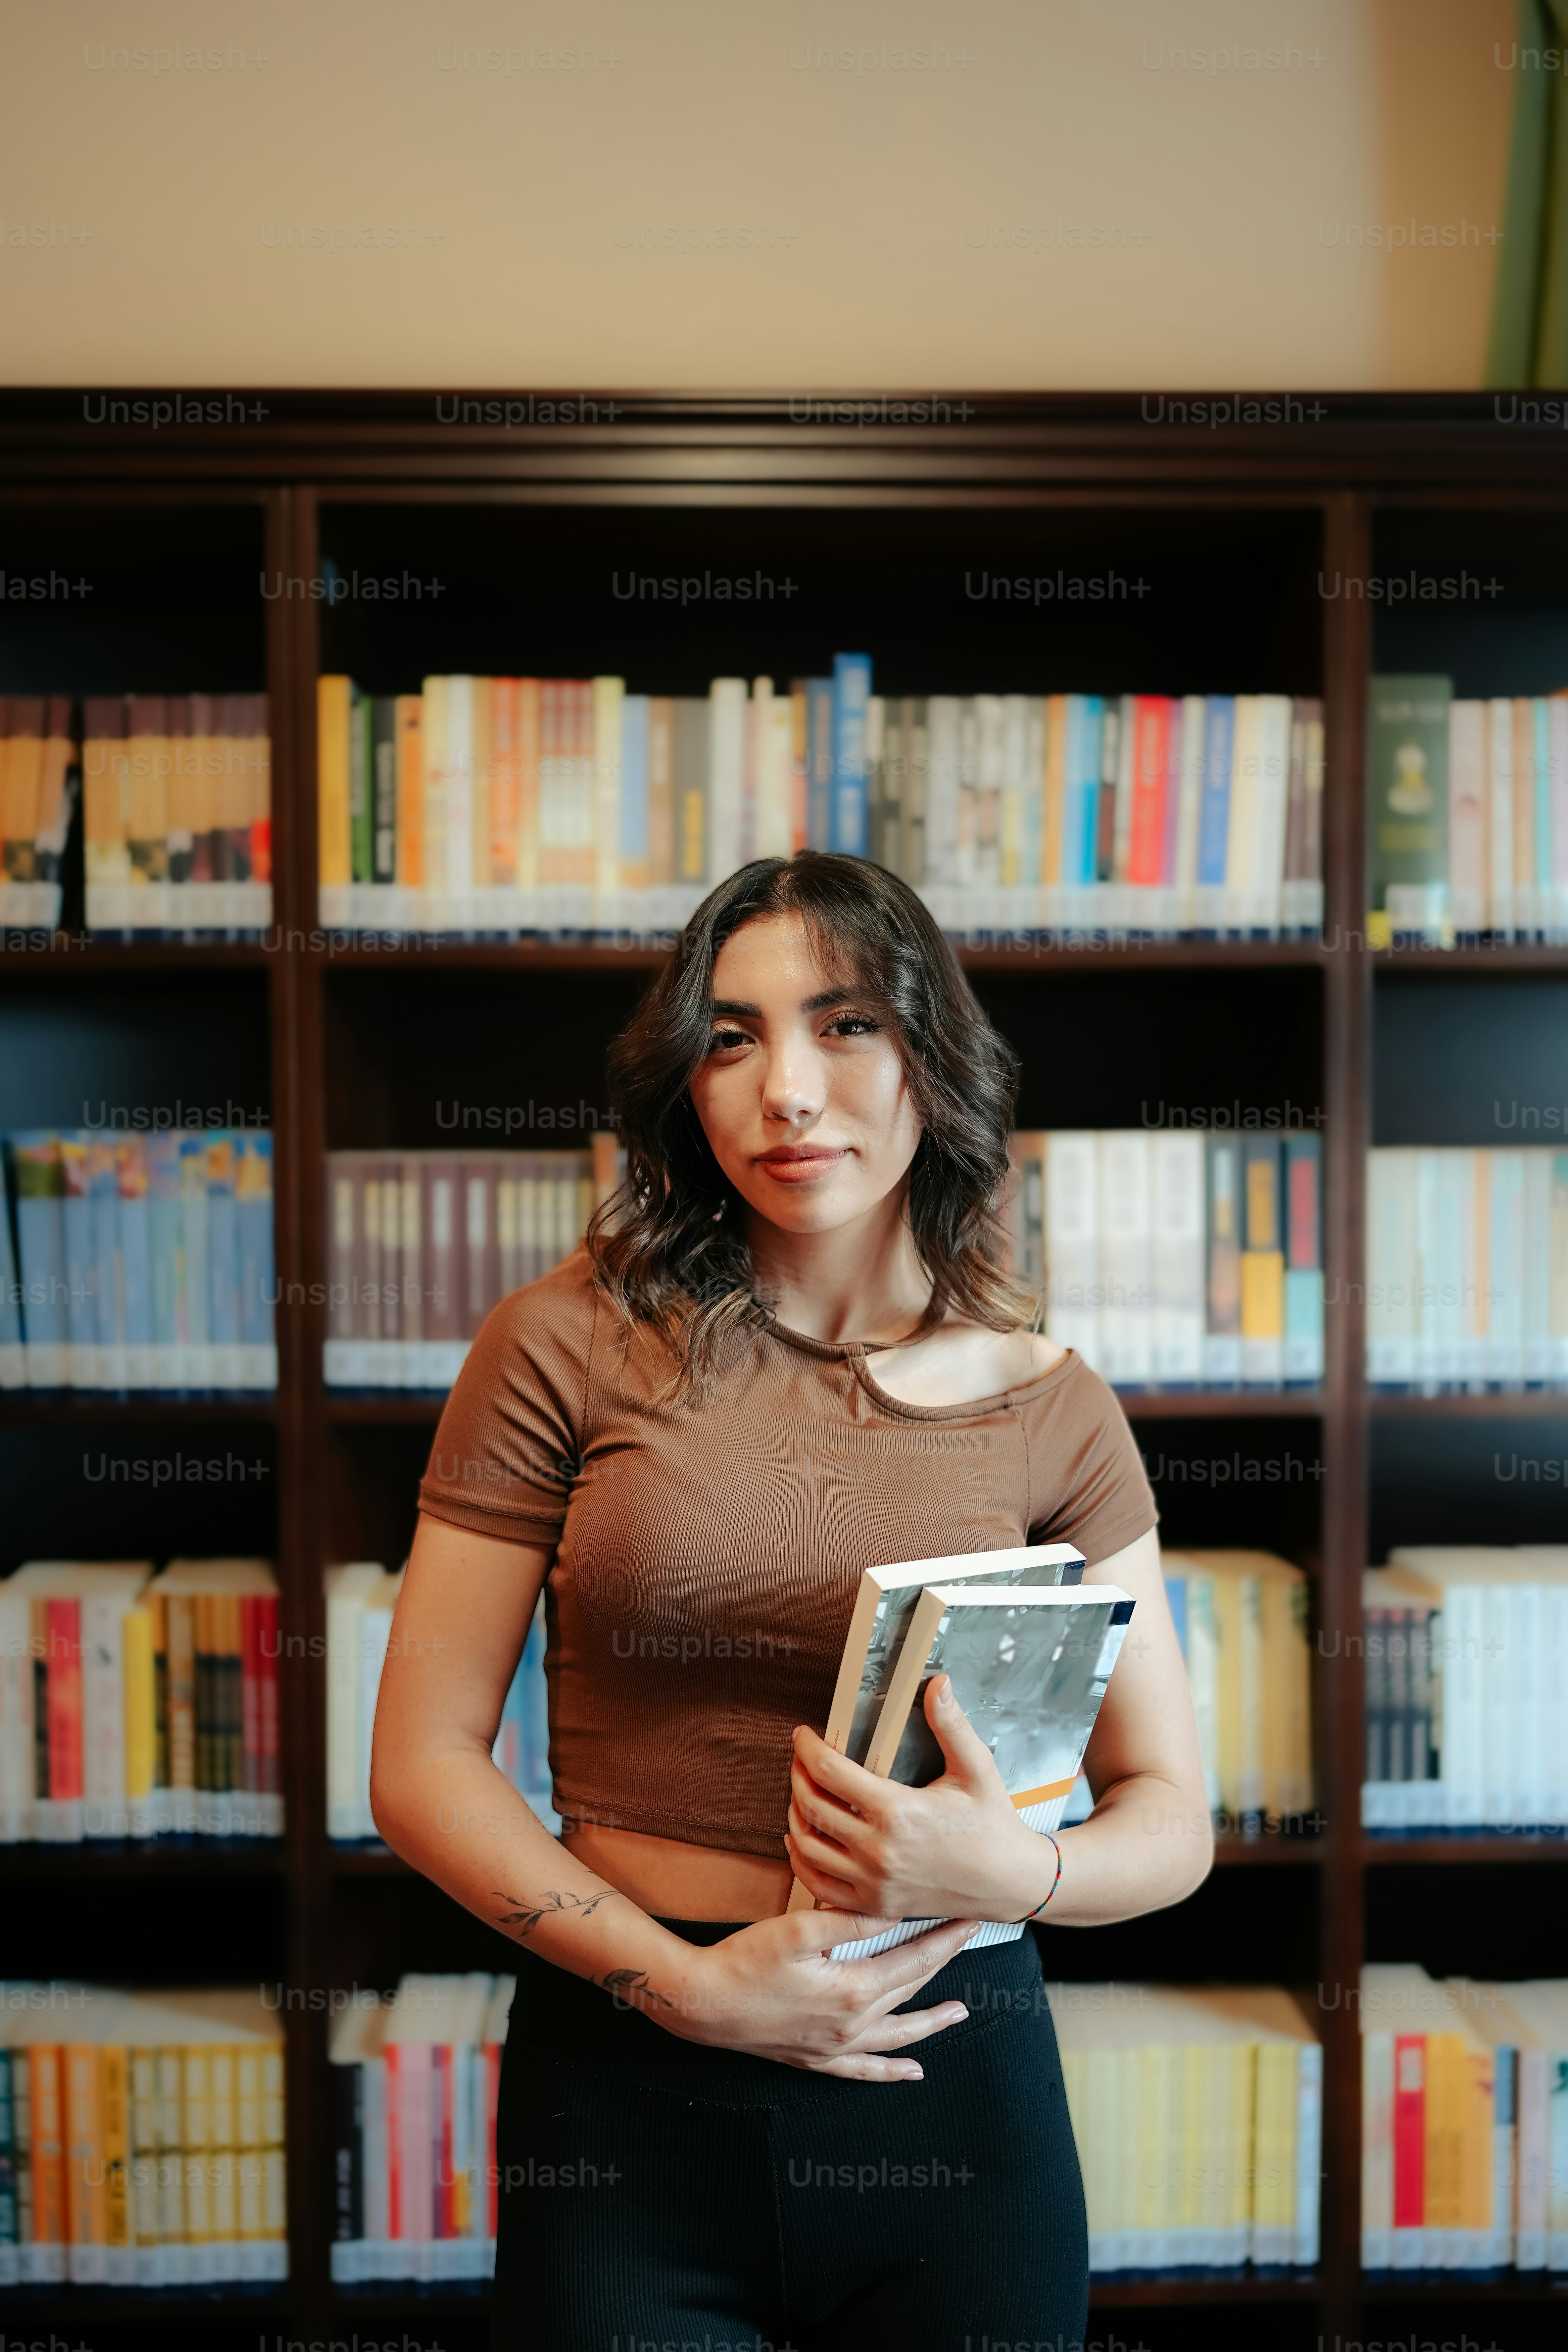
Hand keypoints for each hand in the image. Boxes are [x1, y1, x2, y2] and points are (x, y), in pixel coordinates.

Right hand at [643, 1906, 979, 2080]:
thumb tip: (894, 1909)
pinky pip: (864, 2071)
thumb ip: (851, 1920)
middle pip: (910, 1991)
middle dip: (942, 1965)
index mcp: (853, 1989)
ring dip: (930, 2022)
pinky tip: (912, 2073)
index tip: (970, 1921)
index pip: (914, 1960)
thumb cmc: (746, 1959)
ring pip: (898, 2034)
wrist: (703, 2002)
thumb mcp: (800, 1927)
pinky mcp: (816, 2059)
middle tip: (968, 1943)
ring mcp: (835, 2046)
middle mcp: (852, 2024)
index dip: (945, 1939)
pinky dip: (891, 2072)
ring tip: (958, 2012)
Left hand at [785, 1674, 1058, 1924]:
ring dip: (795, 1815)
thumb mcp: (976, 1769)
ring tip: (801, 1793)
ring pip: (807, 1846)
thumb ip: (951, 1725)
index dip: (808, 1748)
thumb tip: (938, 1684)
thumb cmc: (993, 1824)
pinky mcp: (875, 1905)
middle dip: (797, 1775)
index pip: (831, 1773)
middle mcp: (879, 1850)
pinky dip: (803, 1860)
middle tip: (800, 1759)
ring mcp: (874, 1883)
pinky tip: (803, 1839)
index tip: (802, 1735)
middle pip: (812, 1806)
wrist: (1008, 1882)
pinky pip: (819, 1885)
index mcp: (898, 1812)